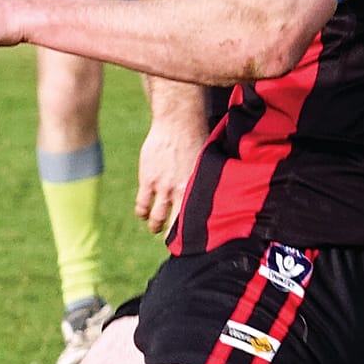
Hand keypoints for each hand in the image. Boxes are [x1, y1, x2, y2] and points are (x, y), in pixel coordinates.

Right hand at [136, 106, 206, 233]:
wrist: (178, 122)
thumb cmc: (197, 138)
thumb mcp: (207, 163)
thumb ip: (206, 181)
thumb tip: (221, 191)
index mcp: (196, 189)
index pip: (194, 220)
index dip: (192, 234)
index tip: (192, 241)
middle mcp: (179, 191)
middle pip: (175, 224)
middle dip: (173, 236)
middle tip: (173, 240)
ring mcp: (162, 186)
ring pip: (156, 217)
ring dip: (155, 226)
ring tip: (155, 228)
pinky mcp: (147, 179)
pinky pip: (142, 204)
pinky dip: (142, 212)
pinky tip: (143, 214)